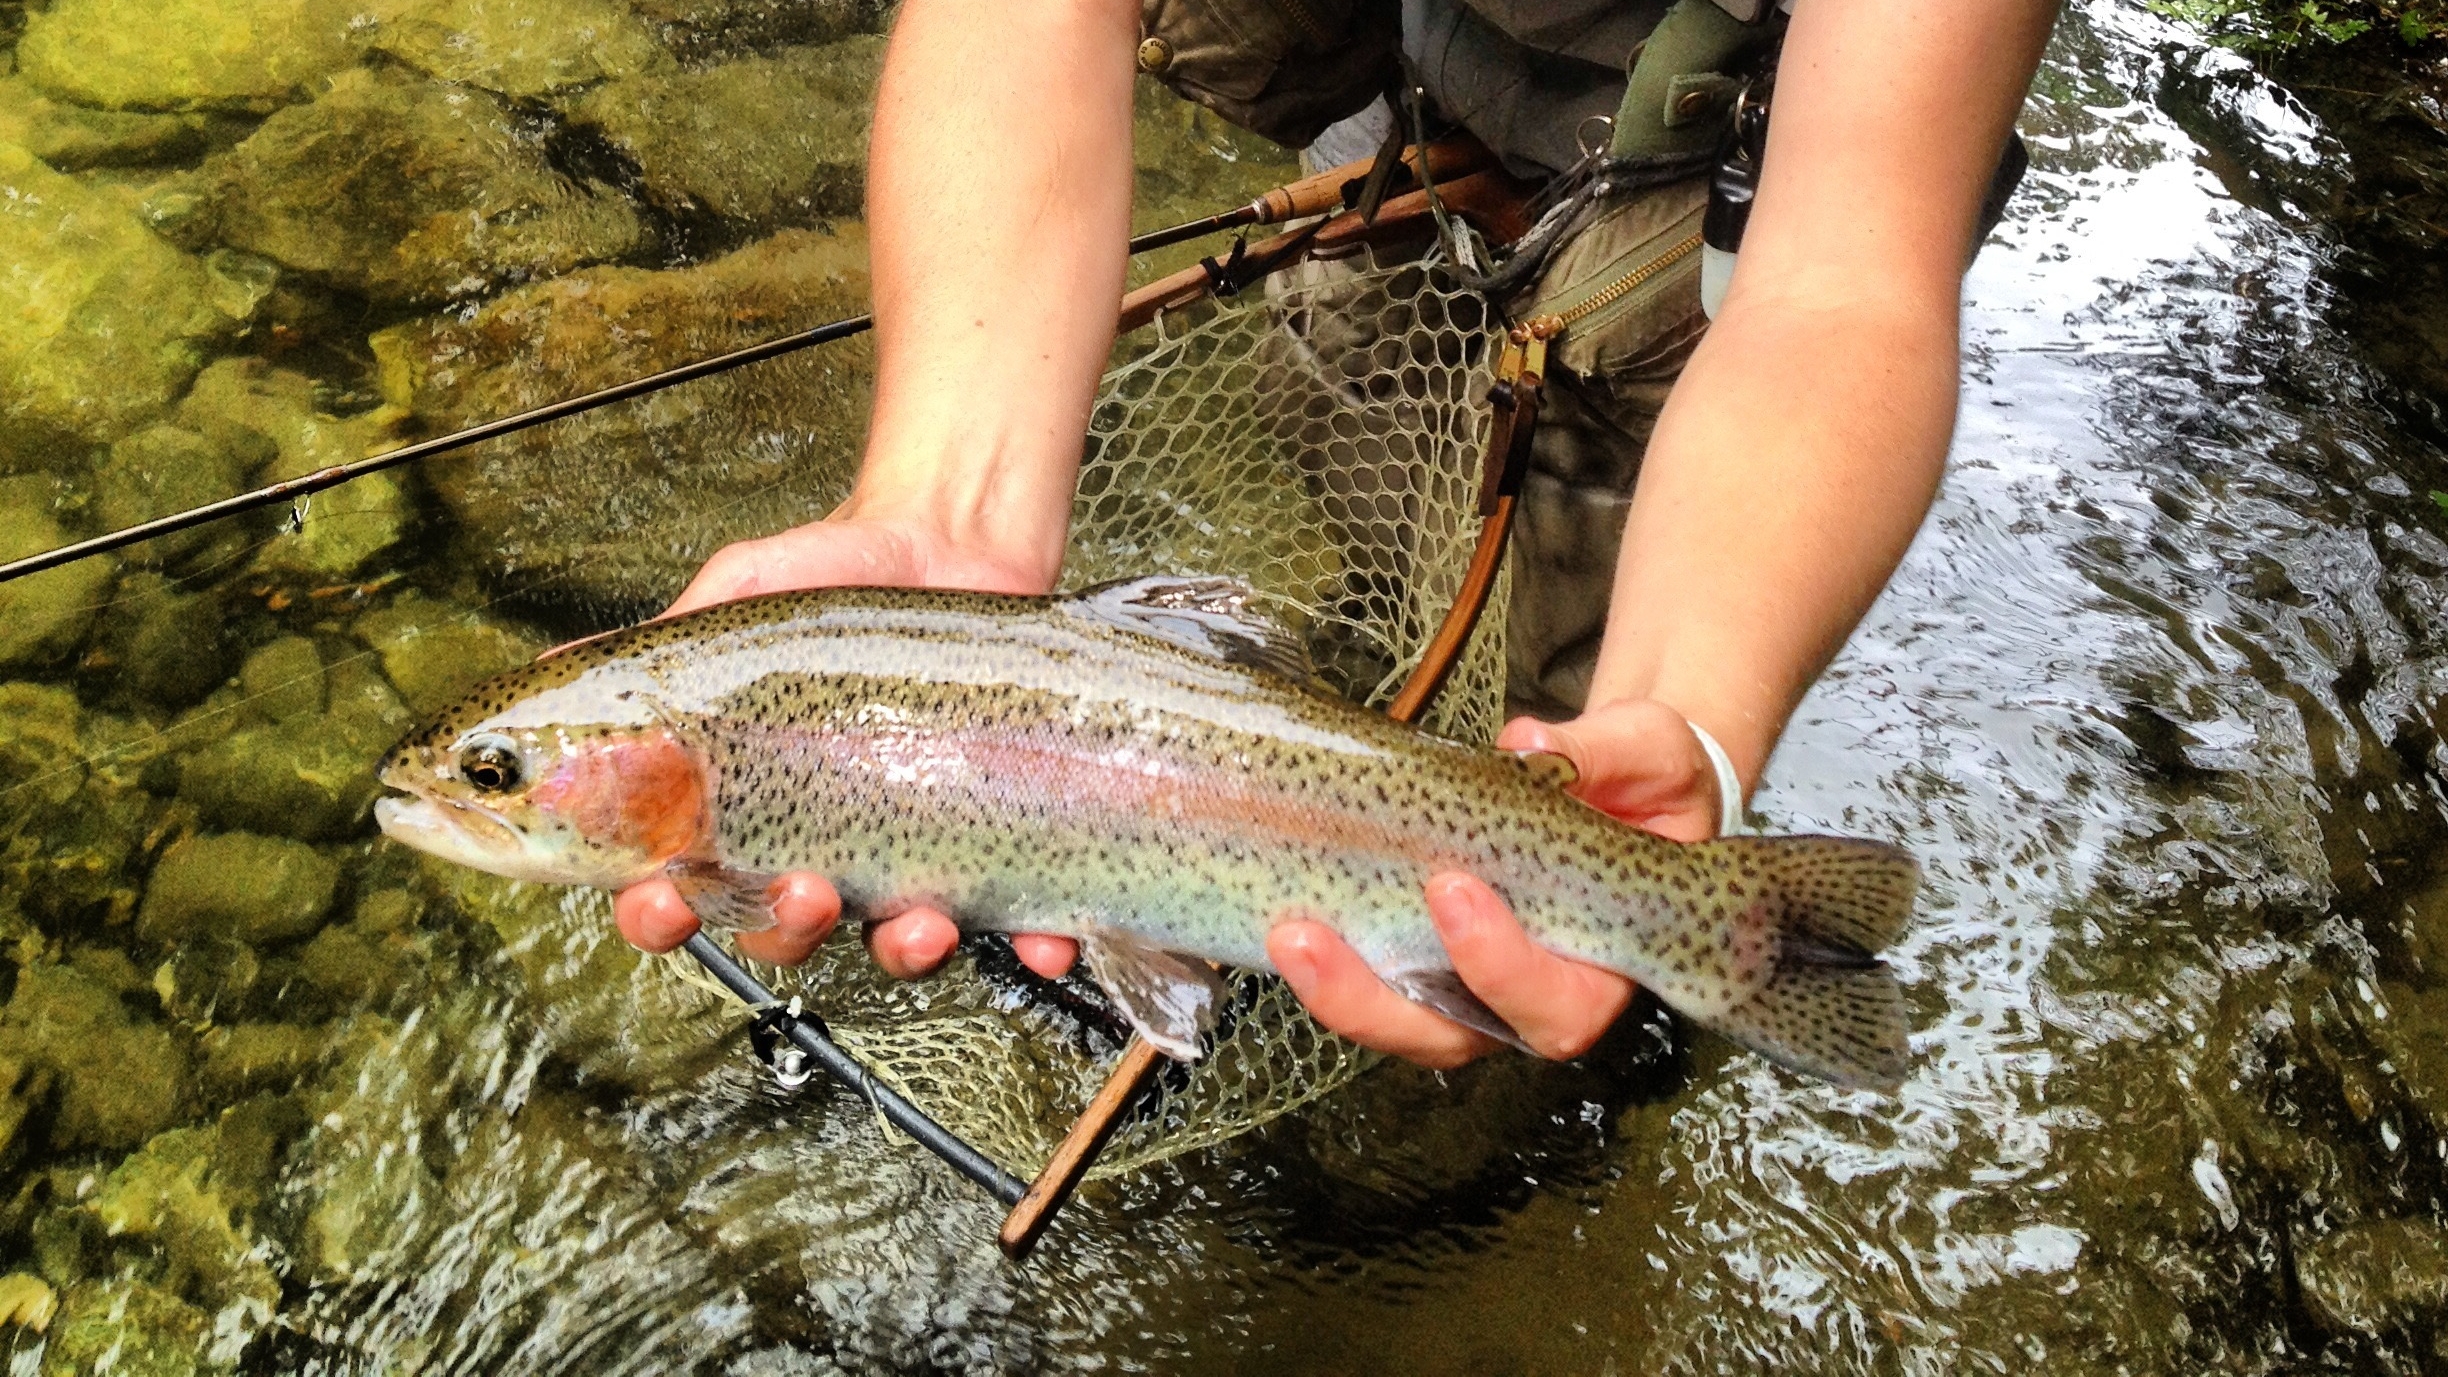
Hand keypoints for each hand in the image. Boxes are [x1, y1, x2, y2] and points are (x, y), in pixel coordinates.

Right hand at [611, 508, 1076, 976]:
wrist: (955, 541)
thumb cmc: (835, 578)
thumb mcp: (737, 598)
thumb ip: (658, 648)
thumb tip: (545, 672)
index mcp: (741, 805)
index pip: (679, 888)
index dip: (661, 915)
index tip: (663, 902)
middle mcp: (819, 843)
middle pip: (780, 933)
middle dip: (787, 931)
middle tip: (805, 891)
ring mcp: (908, 850)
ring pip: (890, 942)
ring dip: (902, 951)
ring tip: (919, 917)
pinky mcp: (995, 841)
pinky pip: (1018, 921)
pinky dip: (1034, 947)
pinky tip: (1044, 942)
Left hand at [1269, 698, 1733, 1067]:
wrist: (1627, 784)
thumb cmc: (1649, 784)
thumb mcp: (1650, 753)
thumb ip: (1605, 753)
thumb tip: (1527, 745)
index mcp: (1602, 966)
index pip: (1554, 1005)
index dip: (1500, 966)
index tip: (1451, 889)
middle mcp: (1530, 994)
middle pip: (1452, 1037)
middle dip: (1377, 1001)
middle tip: (1315, 935)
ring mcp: (1469, 984)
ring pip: (1399, 1022)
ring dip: (1336, 990)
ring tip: (1287, 931)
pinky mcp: (1421, 955)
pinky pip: (1372, 979)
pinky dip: (1327, 963)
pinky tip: (1283, 914)